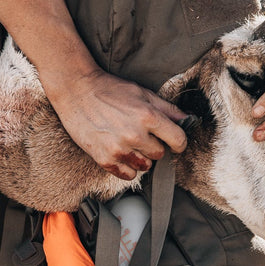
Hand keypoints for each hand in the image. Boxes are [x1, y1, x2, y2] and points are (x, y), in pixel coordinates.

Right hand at [49, 67, 188, 180]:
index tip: (174, 142)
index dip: (178, 142)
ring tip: (130, 142)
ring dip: (142, 157)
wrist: (77, 92)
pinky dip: (127, 167)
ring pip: (145, 166)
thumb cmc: (110, 90)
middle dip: (155, 146)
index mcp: (148, 116)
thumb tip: (187, 120)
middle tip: (143, 135)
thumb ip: (167, 109)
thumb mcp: (143, 93)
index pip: (178, 140)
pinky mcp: (105, 159)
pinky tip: (122, 153)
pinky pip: (127, 175)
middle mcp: (135, 135)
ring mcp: (119, 149)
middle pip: (160, 154)